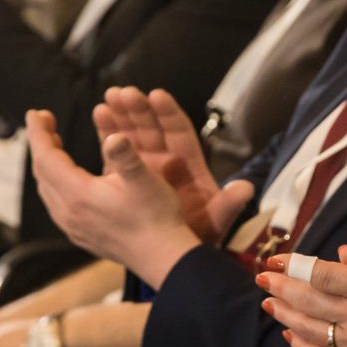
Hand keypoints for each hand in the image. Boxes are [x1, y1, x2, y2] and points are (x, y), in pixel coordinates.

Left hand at [23, 110, 202, 286]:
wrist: (162, 257)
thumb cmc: (155, 218)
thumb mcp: (144, 180)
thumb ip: (125, 155)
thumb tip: (114, 137)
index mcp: (77, 195)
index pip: (46, 157)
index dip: (39, 133)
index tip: (36, 113)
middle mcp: (68, 212)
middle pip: (42, 172)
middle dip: (41, 144)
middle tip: (46, 122)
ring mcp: (72, 226)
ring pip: (47, 188)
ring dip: (47, 163)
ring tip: (54, 144)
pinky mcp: (80, 234)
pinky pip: (55, 202)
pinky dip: (55, 181)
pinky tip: (67, 177)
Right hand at [95, 88, 248, 244]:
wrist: (180, 255)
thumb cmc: (201, 234)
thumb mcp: (216, 220)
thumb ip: (228, 204)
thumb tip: (246, 189)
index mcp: (189, 166)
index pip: (179, 133)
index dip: (169, 114)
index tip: (157, 96)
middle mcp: (168, 161)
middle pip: (153, 128)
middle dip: (139, 108)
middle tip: (123, 92)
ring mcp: (147, 166)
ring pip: (133, 135)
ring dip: (122, 115)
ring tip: (109, 96)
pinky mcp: (128, 176)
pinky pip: (118, 150)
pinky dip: (109, 133)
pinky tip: (100, 113)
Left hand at [258, 220, 346, 346]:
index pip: (324, 273)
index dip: (296, 264)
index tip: (277, 259)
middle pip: (309, 299)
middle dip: (280, 286)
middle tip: (261, 277)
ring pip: (309, 327)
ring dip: (285, 313)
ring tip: (268, 302)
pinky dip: (301, 346)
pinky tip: (290, 336)